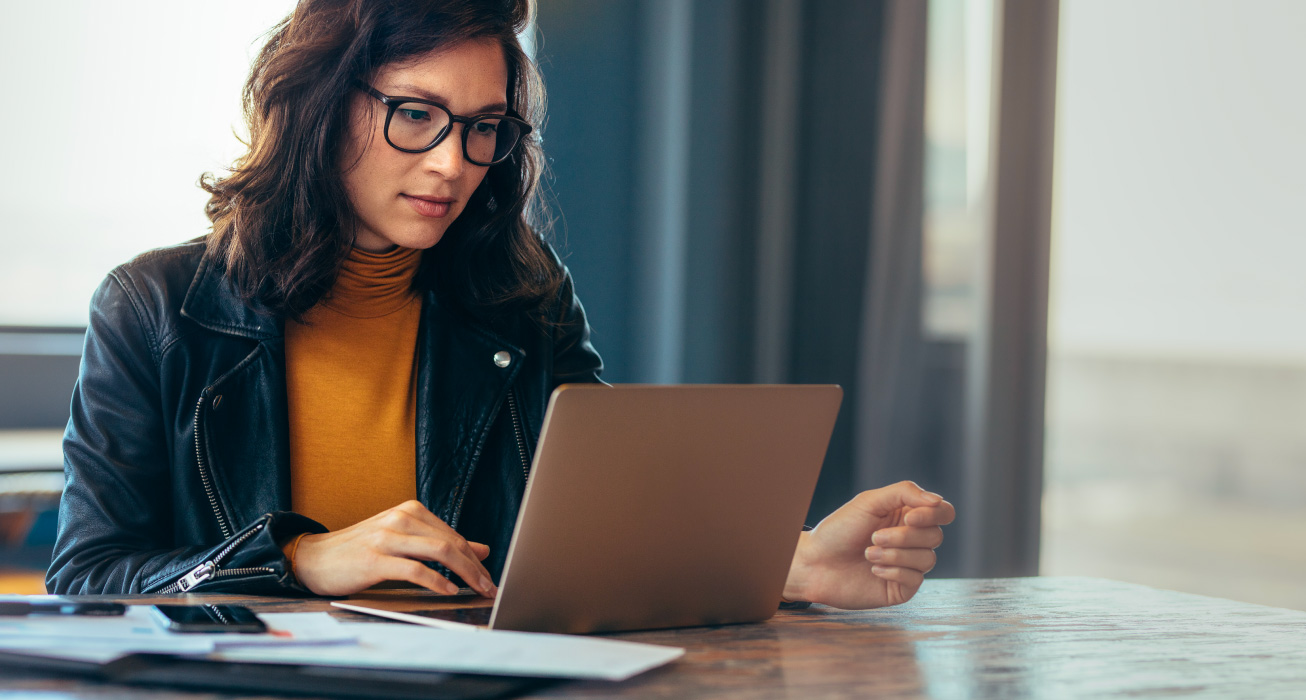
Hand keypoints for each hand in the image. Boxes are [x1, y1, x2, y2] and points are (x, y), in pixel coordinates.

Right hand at [291, 500, 496, 597]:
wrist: (314, 558)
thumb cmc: (360, 551)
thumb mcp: (403, 541)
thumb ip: (439, 543)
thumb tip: (481, 549)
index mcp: (410, 511)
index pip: (454, 535)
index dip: (476, 558)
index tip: (489, 577)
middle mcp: (401, 518)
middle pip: (452, 542)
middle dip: (476, 567)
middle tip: (490, 587)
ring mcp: (387, 537)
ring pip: (439, 552)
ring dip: (464, 573)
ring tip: (476, 590)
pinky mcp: (375, 559)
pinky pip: (415, 569)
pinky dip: (436, 581)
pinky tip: (448, 591)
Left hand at [783, 481, 954, 609]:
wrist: (815, 563)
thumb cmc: (839, 530)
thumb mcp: (869, 502)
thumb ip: (905, 493)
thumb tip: (938, 501)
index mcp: (907, 516)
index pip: (943, 512)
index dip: (933, 515)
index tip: (909, 518)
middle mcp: (912, 540)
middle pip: (935, 536)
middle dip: (904, 537)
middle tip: (874, 537)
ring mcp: (908, 565)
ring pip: (928, 558)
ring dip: (895, 555)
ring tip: (868, 553)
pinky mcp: (901, 588)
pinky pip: (916, 579)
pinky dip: (894, 571)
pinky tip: (873, 569)